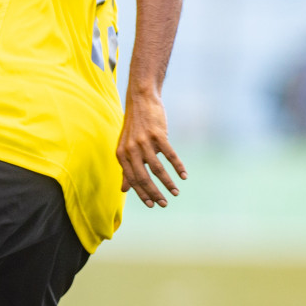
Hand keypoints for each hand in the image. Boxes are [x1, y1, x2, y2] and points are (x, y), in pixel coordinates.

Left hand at [116, 90, 185, 206]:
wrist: (141, 100)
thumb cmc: (134, 127)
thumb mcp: (126, 148)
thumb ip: (125, 169)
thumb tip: (124, 190)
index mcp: (121, 155)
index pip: (132, 179)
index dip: (142, 194)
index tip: (152, 205)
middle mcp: (130, 150)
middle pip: (143, 177)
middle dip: (154, 193)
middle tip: (164, 204)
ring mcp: (144, 142)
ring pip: (157, 169)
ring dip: (167, 183)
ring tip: (176, 192)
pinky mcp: (158, 134)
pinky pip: (169, 155)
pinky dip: (178, 167)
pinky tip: (184, 176)